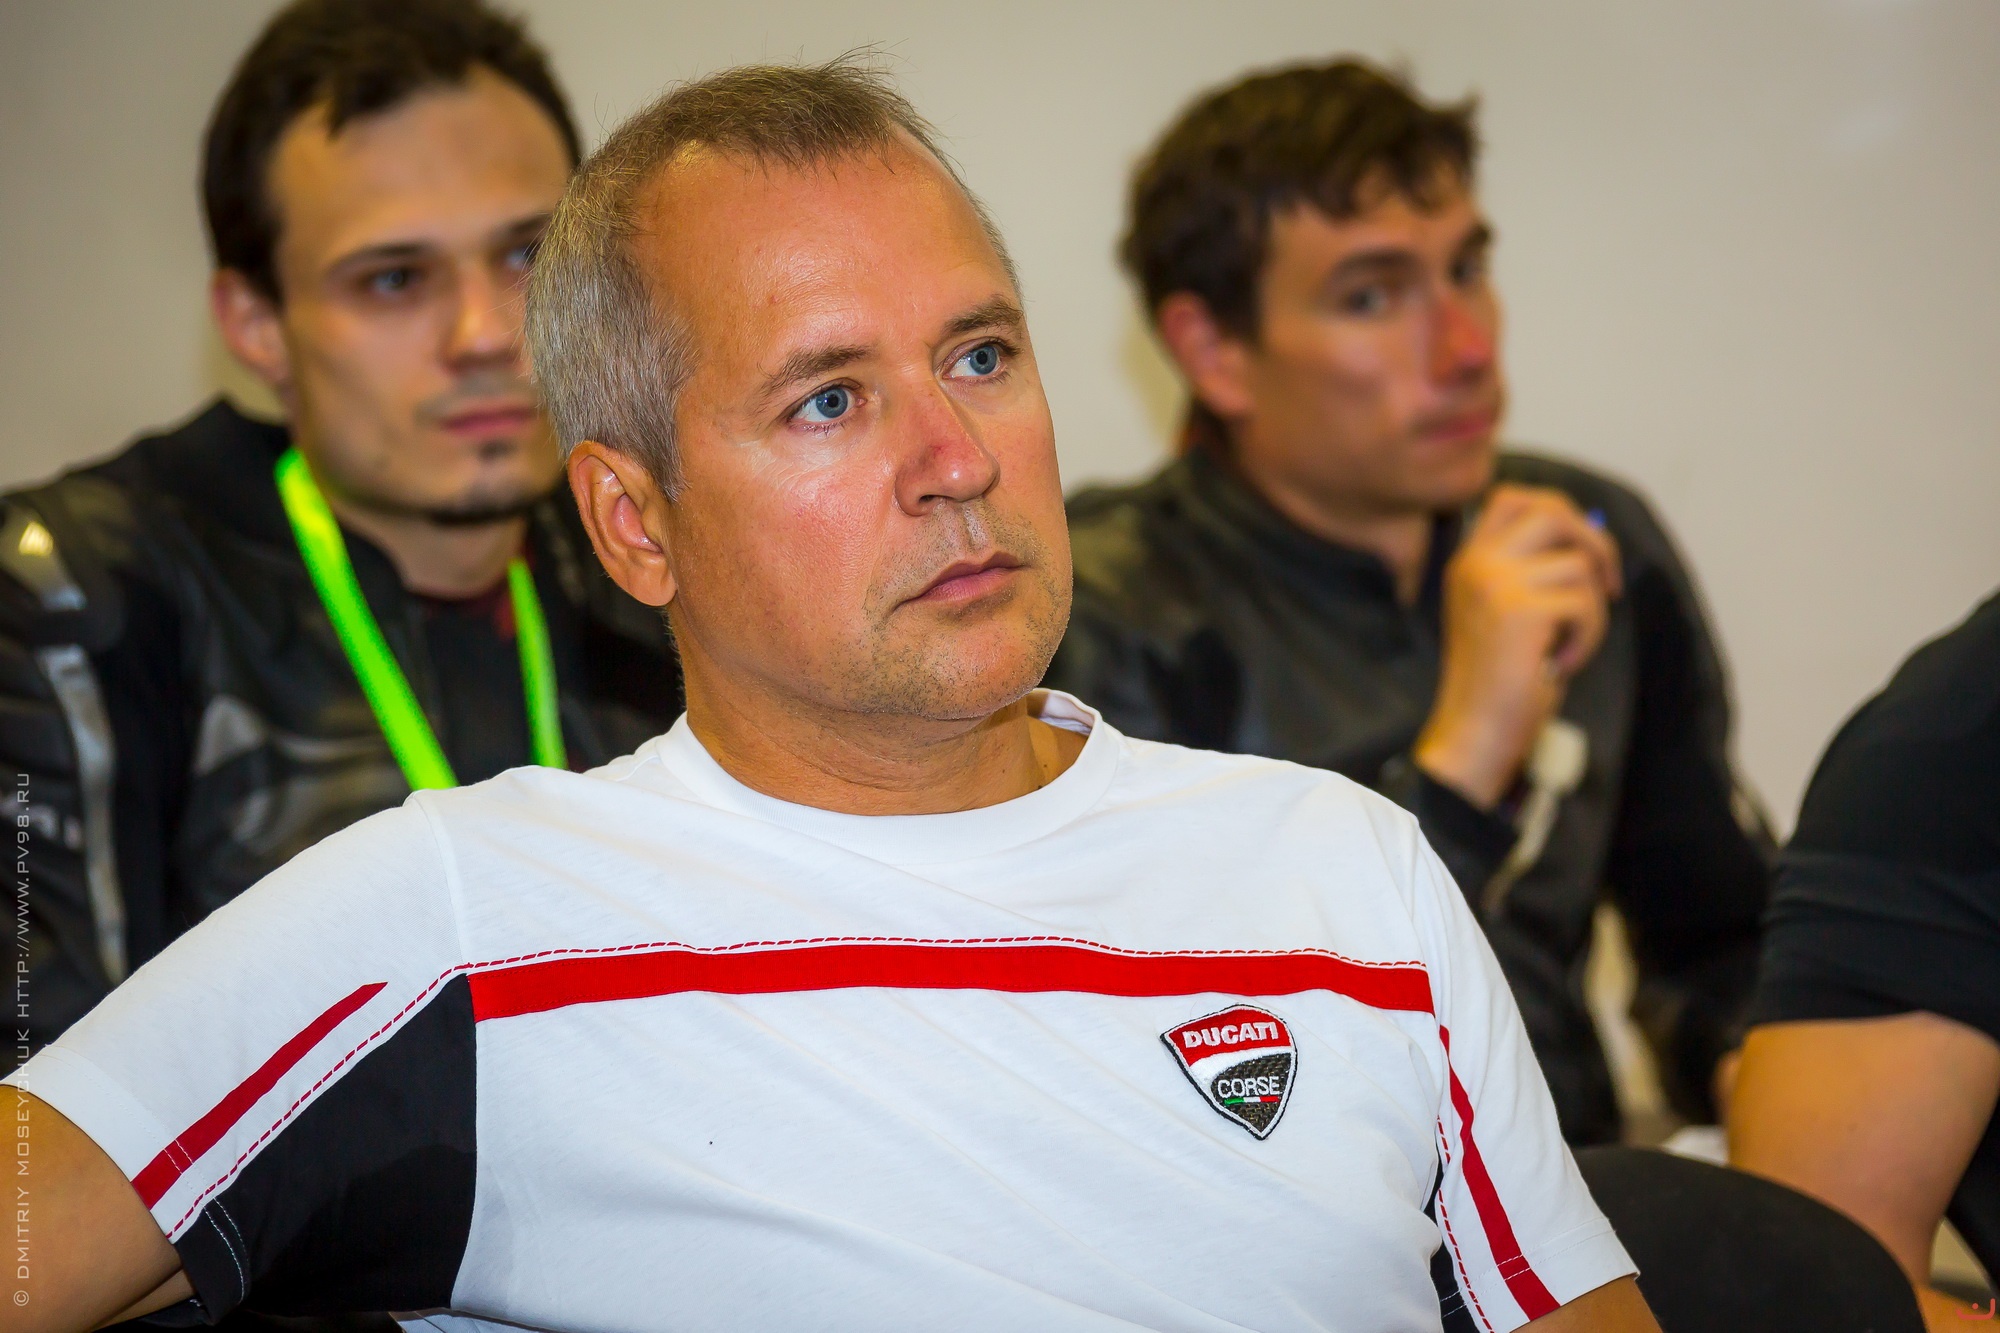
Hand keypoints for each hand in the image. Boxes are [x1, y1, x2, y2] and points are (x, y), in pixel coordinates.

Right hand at [1414, 485, 1619, 808]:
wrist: (1475, 732)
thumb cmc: (1500, 682)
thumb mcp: (1508, 613)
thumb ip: (1533, 571)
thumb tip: (1592, 537)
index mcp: (1468, 562)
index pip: (1511, 496)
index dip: (1558, 510)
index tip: (1580, 549)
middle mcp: (1476, 564)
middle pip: (1552, 512)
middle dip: (1595, 545)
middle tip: (1609, 587)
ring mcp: (1494, 583)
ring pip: (1579, 566)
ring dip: (1591, 611)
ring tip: (1565, 647)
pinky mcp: (1519, 611)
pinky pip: (1585, 604)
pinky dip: (1588, 638)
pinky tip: (1559, 664)